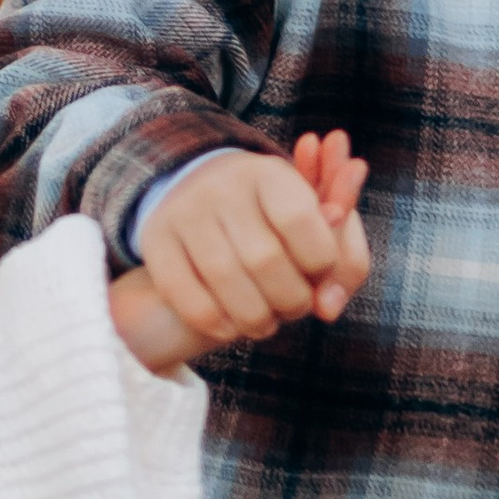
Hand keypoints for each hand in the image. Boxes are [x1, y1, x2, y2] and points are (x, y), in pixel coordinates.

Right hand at [135, 131, 371, 351]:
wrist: (198, 191)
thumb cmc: (272, 218)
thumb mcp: (315, 219)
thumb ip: (344, 257)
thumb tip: (329, 308)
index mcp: (268, 173)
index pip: (302, 221)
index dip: (320, 261)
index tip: (319, 271)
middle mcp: (222, 185)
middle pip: (265, 259)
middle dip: (291, 299)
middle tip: (295, 306)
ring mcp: (184, 211)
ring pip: (226, 280)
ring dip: (256, 318)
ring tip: (266, 323)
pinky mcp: (155, 240)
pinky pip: (185, 295)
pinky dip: (215, 322)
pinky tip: (230, 326)